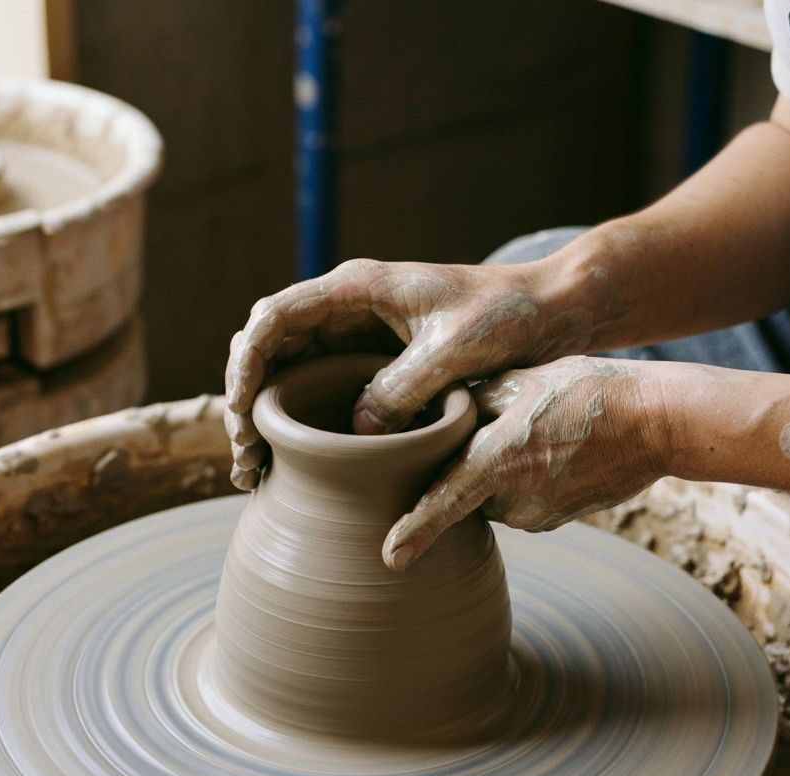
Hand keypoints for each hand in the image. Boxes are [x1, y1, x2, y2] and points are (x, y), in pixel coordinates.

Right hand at [225, 257, 596, 488]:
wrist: (548, 312)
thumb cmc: (507, 316)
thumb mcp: (456, 351)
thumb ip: (404, 386)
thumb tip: (355, 431)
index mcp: (357, 289)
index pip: (276, 317)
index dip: (247, 361)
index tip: (240, 408)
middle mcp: (347, 310)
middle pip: (269, 349)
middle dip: (244, 399)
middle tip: (244, 455)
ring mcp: (357, 339)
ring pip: (288, 375)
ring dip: (263, 418)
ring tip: (252, 471)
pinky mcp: (374, 367)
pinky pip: (320, 392)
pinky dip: (296, 426)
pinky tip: (286, 464)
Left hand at [382, 356, 671, 569]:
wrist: (655, 422)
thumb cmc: (586, 391)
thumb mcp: (519, 380)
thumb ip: (468, 403)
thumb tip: (430, 415)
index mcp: (498, 460)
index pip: (444, 501)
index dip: (414, 531)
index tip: (390, 558)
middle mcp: (513, 499)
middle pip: (462, 491)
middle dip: (466, 466)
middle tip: (498, 426)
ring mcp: (536, 517)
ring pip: (490, 498)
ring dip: (496, 473)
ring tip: (532, 434)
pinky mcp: (553, 522)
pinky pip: (517, 504)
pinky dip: (522, 482)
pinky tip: (549, 451)